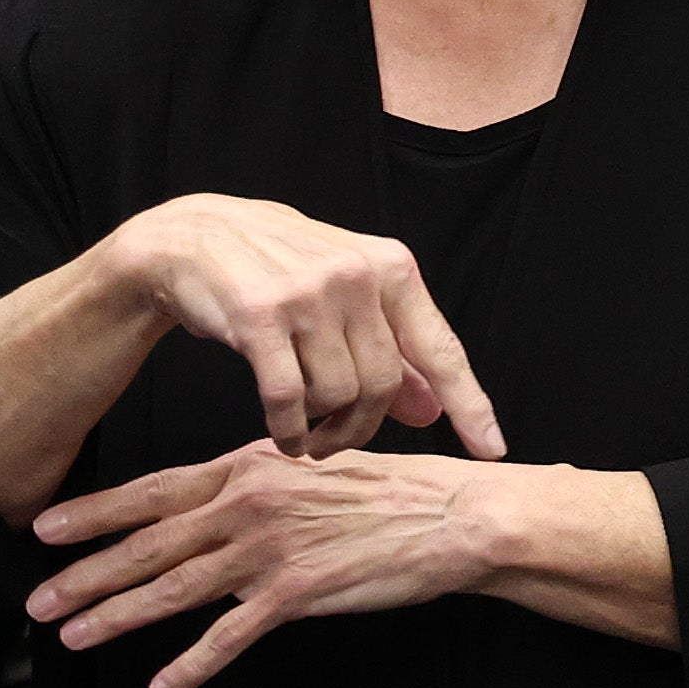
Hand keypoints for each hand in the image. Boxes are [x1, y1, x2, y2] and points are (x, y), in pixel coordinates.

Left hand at [32, 443, 505, 687]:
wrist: (458, 516)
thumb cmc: (400, 491)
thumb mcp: (321, 466)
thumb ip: (266, 484)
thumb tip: (222, 505)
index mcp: (253, 468)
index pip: (155, 491)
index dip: (96, 513)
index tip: (46, 528)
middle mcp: (250, 504)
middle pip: (149, 544)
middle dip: (85, 573)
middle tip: (36, 598)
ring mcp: (269, 549)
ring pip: (173, 589)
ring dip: (116, 616)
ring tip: (72, 637)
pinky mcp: (296, 592)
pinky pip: (229, 635)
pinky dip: (192, 666)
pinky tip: (162, 687)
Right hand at [96, 193, 503, 461]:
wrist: (195, 238)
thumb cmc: (280, 273)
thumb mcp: (347, 300)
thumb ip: (393, 351)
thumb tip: (432, 411)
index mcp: (391, 268)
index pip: (442, 349)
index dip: (470, 404)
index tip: (493, 449)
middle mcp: (357, 276)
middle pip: (383, 385)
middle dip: (363, 427)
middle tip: (339, 441)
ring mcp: (309, 294)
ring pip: (338, 395)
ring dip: (323, 431)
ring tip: (309, 433)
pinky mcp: (259, 316)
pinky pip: (287, 399)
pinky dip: (289, 430)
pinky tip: (286, 435)